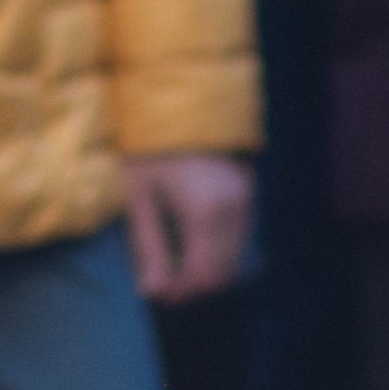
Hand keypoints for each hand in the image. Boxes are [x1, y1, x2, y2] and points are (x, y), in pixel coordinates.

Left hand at [124, 152, 256, 305]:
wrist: (178, 95)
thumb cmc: (149, 145)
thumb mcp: (140, 195)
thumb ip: (149, 246)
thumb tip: (152, 293)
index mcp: (206, 212)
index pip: (204, 277)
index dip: (181, 293)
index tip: (157, 292)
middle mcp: (234, 207)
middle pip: (223, 271)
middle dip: (194, 283)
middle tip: (164, 280)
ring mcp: (246, 195)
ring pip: (235, 254)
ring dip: (209, 265)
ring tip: (176, 260)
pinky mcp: (248, 186)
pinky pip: (240, 233)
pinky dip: (221, 246)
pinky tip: (194, 238)